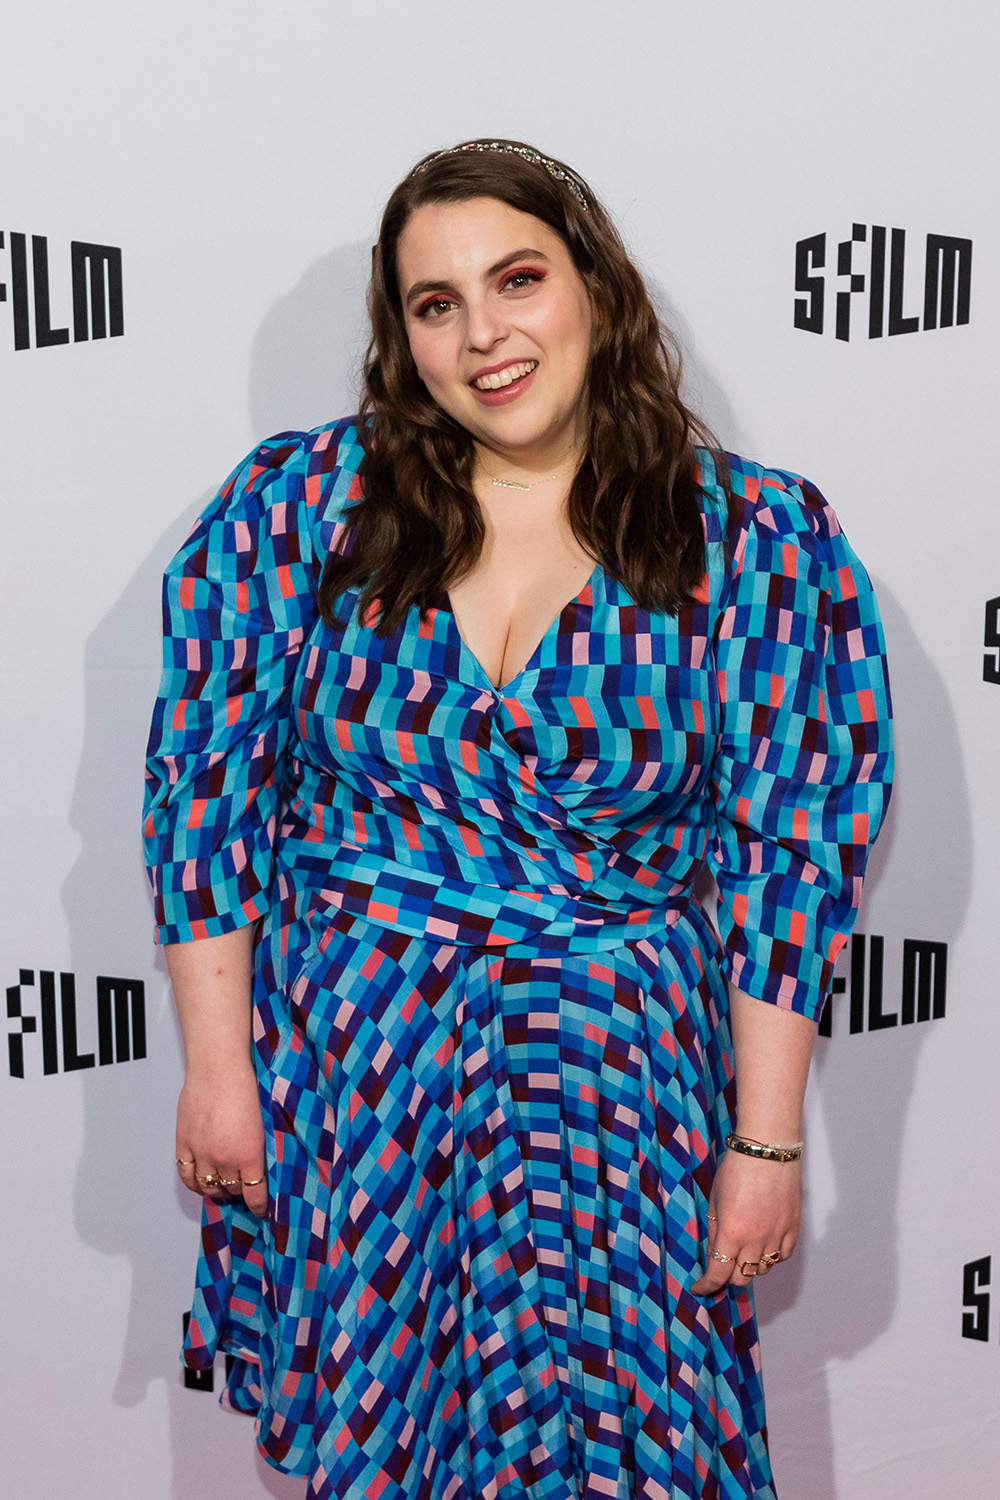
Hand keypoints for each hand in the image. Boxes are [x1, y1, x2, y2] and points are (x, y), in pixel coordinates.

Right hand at [174, 1062, 267, 1218]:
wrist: (218, 1067)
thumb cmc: (246, 1086)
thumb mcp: (263, 1121)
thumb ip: (259, 1146)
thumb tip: (261, 1163)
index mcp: (249, 1154)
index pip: (255, 1194)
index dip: (259, 1206)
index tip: (262, 1211)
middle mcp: (224, 1159)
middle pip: (232, 1190)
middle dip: (240, 1192)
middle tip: (243, 1189)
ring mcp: (201, 1153)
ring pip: (208, 1186)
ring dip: (217, 1189)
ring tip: (223, 1185)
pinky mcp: (184, 1144)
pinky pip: (186, 1176)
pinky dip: (194, 1184)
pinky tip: (200, 1183)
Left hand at [689, 1147, 800, 1295]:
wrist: (767, 1149)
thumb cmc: (736, 1168)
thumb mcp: (714, 1199)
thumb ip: (714, 1230)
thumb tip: (714, 1252)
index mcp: (732, 1232)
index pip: (718, 1273)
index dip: (707, 1285)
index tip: (700, 1288)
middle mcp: (756, 1239)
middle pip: (742, 1277)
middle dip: (727, 1277)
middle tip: (720, 1269)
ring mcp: (778, 1235)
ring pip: (763, 1269)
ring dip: (750, 1266)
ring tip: (742, 1253)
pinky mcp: (793, 1227)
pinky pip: (783, 1256)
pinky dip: (772, 1257)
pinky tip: (763, 1246)